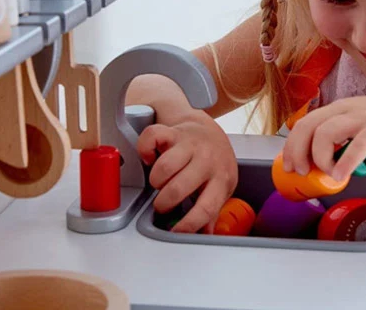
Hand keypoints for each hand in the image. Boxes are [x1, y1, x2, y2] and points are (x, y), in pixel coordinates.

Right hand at [137, 112, 237, 232]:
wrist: (209, 130)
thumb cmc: (213, 161)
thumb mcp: (220, 187)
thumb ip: (211, 211)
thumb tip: (204, 236)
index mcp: (220, 178)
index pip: (207, 207)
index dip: (189, 224)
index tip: (176, 232)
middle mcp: (206, 159)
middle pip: (178, 188)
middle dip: (165, 202)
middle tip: (163, 204)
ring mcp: (189, 143)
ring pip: (164, 166)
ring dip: (155, 180)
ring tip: (159, 183)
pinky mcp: (172, 131)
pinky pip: (151, 137)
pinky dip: (145, 150)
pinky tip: (150, 158)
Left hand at [282, 96, 365, 180]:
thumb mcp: (363, 130)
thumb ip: (346, 143)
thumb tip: (328, 167)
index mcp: (341, 108)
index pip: (305, 122)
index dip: (292, 144)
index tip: (290, 166)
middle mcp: (348, 108)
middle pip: (308, 125)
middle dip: (298, 151)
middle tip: (301, 173)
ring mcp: (364, 116)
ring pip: (326, 133)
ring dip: (321, 158)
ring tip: (331, 175)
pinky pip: (358, 144)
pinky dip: (346, 161)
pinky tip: (342, 176)